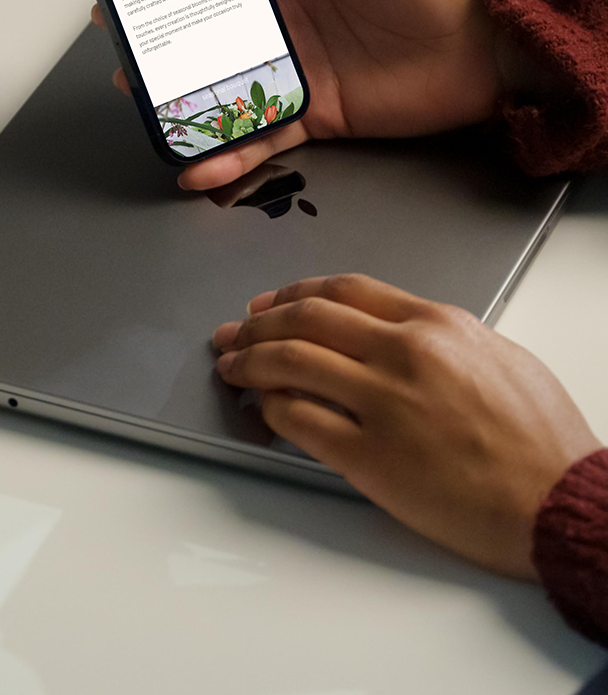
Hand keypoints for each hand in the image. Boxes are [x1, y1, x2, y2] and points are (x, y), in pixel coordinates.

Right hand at [96, 0, 503, 191]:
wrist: (490, 48)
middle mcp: (279, 9)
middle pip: (202, 19)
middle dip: (156, 24)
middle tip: (116, 25)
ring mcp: (290, 62)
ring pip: (217, 78)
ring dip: (176, 89)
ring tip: (140, 93)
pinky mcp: (310, 110)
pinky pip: (258, 133)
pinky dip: (226, 152)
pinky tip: (195, 160)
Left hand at [213, 274, 601, 577]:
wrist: (563, 504)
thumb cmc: (542, 440)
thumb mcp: (497, 357)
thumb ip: (438, 337)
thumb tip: (388, 334)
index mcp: (434, 323)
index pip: (343, 290)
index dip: (294, 292)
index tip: (269, 302)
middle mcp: (403, 353)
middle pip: (305, 319)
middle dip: (258, 323)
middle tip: (233, 332)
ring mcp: (383, 404)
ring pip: (290, 363)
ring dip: (249, 361)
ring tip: (231, 367)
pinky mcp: (369, 459)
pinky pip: (299, 422)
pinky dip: (271, 410)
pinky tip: (264, 409)